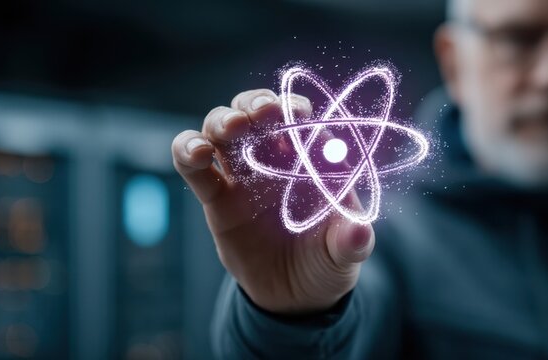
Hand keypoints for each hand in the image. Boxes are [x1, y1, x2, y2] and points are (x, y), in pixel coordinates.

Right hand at [171, 89, 374, 313]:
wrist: (295, 295)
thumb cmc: (327, 260)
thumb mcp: (345, 254)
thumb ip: (351, 242)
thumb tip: (360, 233)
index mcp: (311, 158)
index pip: (302, 119)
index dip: (297, 110)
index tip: (298, 115)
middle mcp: (275, 156)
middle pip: (257, 110)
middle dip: (257, 103)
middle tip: (263, 113)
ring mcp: (242, 173)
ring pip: (221, 127)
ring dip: (223, 119)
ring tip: (232, 128)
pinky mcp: (216, 196)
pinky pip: (194, 166)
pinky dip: (187, 150)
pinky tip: (196, 153)